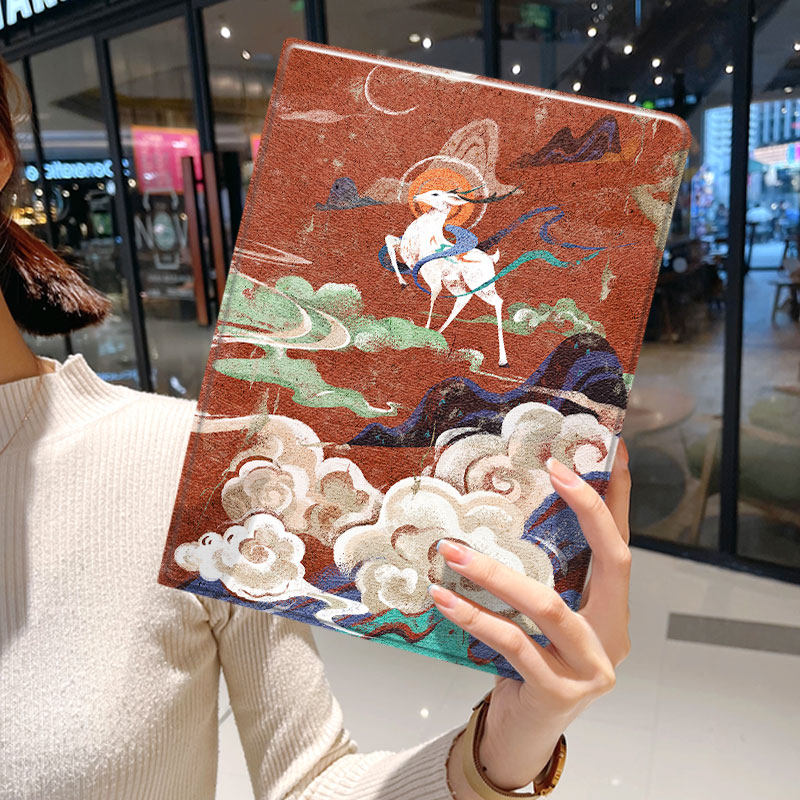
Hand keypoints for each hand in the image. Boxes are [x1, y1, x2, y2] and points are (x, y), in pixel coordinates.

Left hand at [433, 439, 631, 792]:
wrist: (525, 732)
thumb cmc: (531, 663)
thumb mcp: (541, 616)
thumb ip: (538, 576)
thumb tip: (498, 517)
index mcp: (611, 609)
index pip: (621, 544)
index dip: (617, 498)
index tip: (611, 451)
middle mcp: (613, 634)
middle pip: (614, 562)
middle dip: (588, 510)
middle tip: (555, 470)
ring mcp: (591, 667)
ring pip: (549, 606)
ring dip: (497, 575)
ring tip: (454, 551)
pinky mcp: (558, 691)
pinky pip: (513, 644)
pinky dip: (476, 617)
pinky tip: (445, 597)